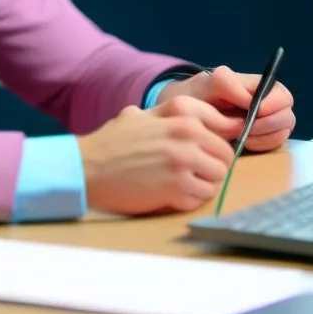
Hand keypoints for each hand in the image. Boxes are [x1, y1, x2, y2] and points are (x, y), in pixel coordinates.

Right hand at [77, 97, 242, 215]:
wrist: (87, 167)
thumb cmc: (114, 141)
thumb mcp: (144, 114)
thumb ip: (176, 113)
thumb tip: (212, 119)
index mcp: (181, 116)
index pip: (224, 130)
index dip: (219, 143)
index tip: (211, 152)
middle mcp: (186, 138)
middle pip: (225, 158)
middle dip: (212, 166)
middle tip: (193, 172)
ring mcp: (182, 164)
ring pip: (217, 180)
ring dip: (203, 185)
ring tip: (181, 184)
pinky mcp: (174, 190)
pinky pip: (200, 199)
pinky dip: (189, 200)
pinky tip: (170, 194)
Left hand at [156, 65, 294, 151]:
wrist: (184, 118)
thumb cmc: (196, 97)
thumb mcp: (205, 84)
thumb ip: (226, 83)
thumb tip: (249, 99)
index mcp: (256, 88)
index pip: (281, 94)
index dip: (274, 104)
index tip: (257, 111)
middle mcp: (266, 105)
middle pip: (287, 114)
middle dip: (270, 123)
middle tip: (248, 129)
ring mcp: (266, 124)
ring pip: (284, 131)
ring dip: (265, 136)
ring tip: (243, 137)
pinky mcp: (262, 140)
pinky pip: (275, 144)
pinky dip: (262, 145)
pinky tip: (244, 143)